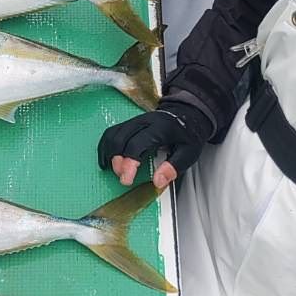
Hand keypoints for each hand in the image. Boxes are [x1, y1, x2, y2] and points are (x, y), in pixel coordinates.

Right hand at [97, 102, 212, 190]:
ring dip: (109, 154)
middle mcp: (144, 122)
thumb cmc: (188, 134)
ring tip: (114, 170)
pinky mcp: (130, 123)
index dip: (129, 163)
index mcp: (160, 128)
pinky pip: (112, 132)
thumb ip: (173, 167)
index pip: (137, 145)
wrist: (188, 113)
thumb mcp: (189, 153)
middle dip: (117, 161)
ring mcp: (135, 121)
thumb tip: (157, 182)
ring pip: (113, 134)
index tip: (126, 179)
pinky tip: (107, 160)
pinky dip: (106, 147)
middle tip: (123, 178)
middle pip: (121, 139)